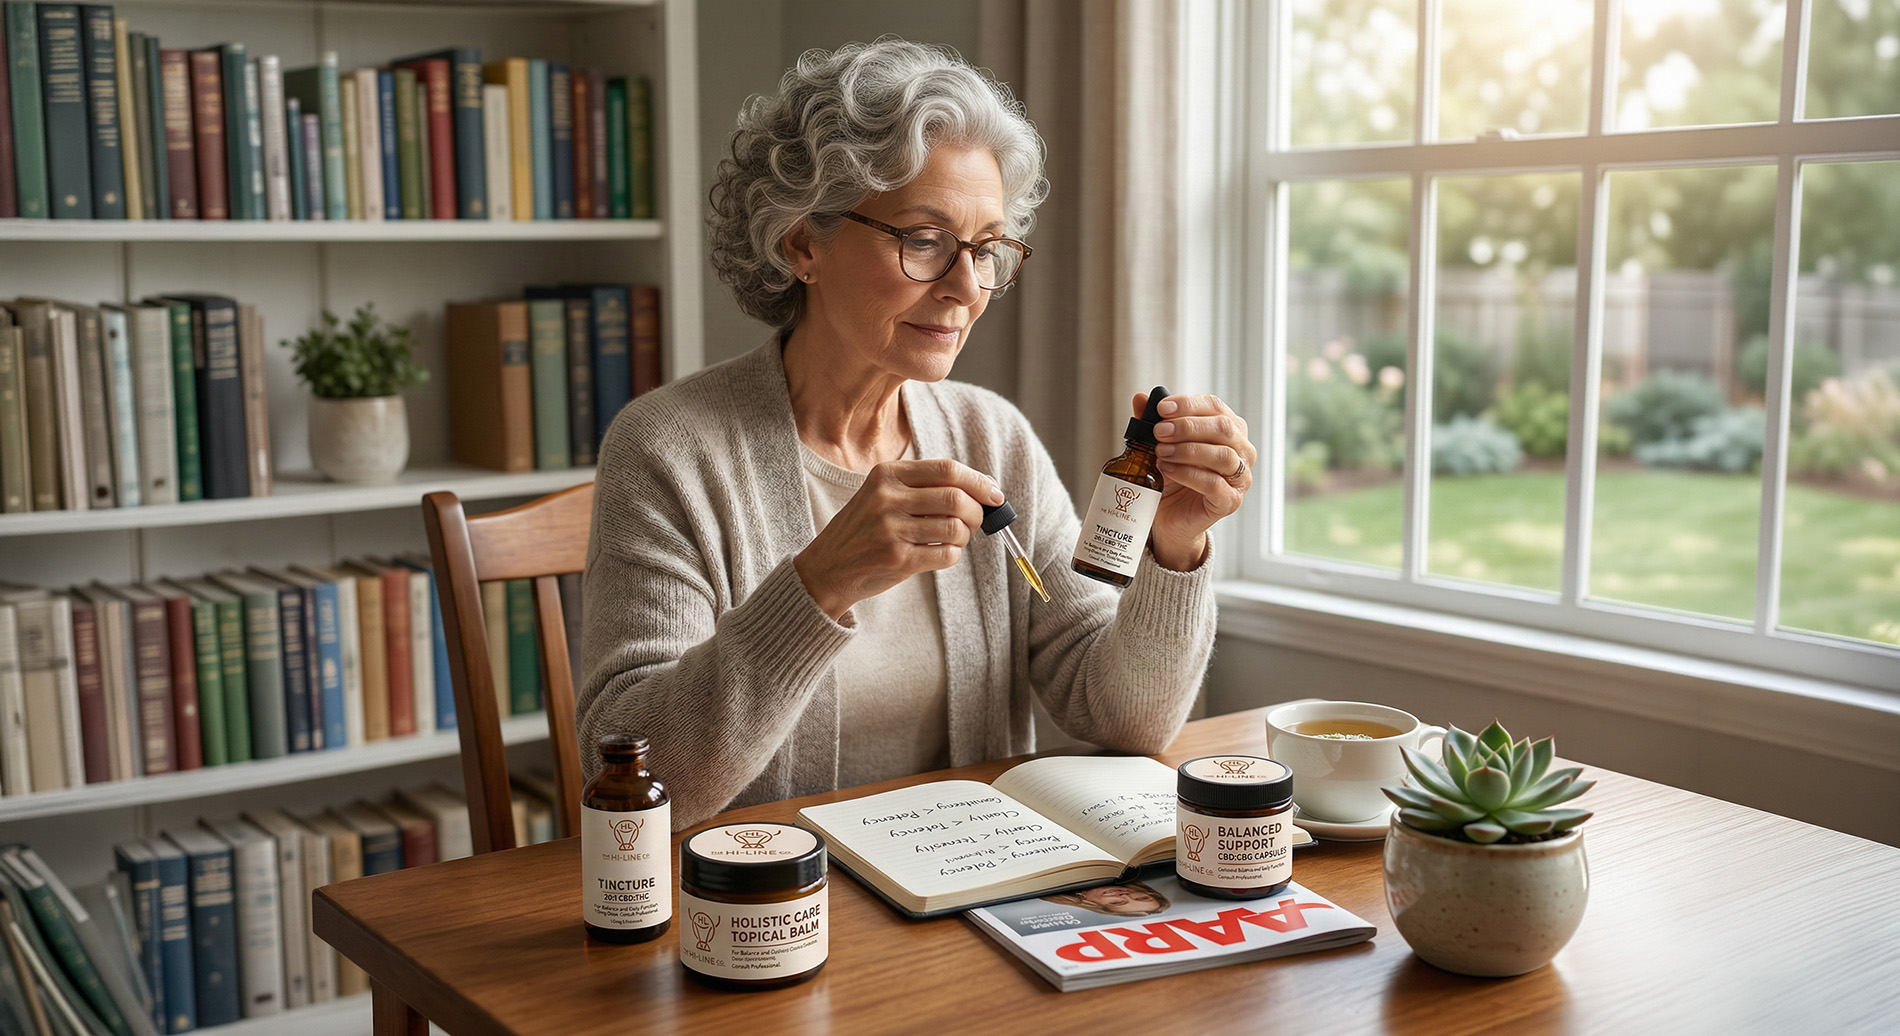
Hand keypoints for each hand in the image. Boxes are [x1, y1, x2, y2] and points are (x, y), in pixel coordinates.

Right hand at [793, 458, 1002, 619]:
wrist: (827, 567)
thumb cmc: (864, 529)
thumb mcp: (882, 495)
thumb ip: (925, 487)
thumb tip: (985, 487)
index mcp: (886, 474)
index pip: (946, 469)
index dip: (978, 481)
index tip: (994, 494)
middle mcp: (887, 498)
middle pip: (956, 498)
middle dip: (977, 512)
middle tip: (978, 521)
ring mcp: (891, 530)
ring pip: (955, 528)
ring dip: (965, 536)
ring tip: (954, 539)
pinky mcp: (897, 559)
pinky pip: (946, 554)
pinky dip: (953, 554)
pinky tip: (941, 553)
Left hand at [1139, 391, 1255, 570]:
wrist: (1170, 516)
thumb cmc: (1172, 476)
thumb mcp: (1160, 445)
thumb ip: (1153, 422)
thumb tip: (1140, 398)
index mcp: (1229, 429)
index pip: (1215, 407)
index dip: (1189, 405)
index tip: (1161, 408)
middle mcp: (1242, 451)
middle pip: (1224, 428)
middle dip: (1188, 427)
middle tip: (1159, 431)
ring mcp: (1240, 478)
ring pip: (1223, 456)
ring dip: (1188, 450)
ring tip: (1160, 452)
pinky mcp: (1230, 501)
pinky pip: (1214, 484)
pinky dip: (1189, 474)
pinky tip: (1168, 469)